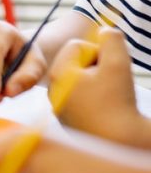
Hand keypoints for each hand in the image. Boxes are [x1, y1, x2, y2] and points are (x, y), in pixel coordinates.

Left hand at [52, 28, 150, 148]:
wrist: (120, 142)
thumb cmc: (118, 102)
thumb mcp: (118, 64)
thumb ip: (112, 40)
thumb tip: (105, 30)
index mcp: (58, 74)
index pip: (76, 46)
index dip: (98, 52)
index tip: (108, 69)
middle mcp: (53, 90)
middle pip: (77, 62)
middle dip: (97, 66)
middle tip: (110, 82)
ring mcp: (60, 106)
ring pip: (81, 80)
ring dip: (99, 82)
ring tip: (110, 97)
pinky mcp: (70, 119)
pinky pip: (83, 97)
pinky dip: (97, 98)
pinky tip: (106, 109)